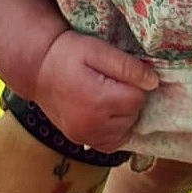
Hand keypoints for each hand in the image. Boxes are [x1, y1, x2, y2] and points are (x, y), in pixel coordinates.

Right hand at [33, 30, 157, 152]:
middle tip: (111, 81)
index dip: (134, 82)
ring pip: (126, 130)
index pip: (138, 98)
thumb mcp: (98, 50)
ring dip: (124, 114)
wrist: (38, 68)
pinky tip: (106, 112)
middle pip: (133, 115)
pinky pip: (112, 143)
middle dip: (129, 98)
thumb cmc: (69, 53)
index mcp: (97, 100)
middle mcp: (91, 125)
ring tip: (107, 95)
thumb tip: (153, 82)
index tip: (120, 72)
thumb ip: (127, 66)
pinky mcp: (82, 141)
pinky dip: (115, 129)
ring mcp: (85, 136)